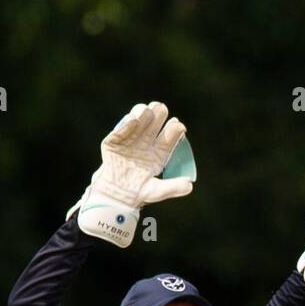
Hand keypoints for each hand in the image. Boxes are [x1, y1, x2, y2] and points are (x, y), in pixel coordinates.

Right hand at [70, 102, 194, 248]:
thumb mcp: (157, 192)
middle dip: (159, 114)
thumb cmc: (138, 194)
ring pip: (139, 121)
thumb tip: (190, 185)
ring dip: (144, 114)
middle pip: (155, 123)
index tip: (178, 126)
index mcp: (159, 153)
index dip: (174, 130)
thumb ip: (173, 188)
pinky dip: (126, 124)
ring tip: (148, 110)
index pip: (169, 138)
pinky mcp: (114, 141)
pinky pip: (120, 130)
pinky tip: (133, 119)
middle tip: (161, 109)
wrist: (114, 196)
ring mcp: (130, 140)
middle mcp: (146, 143)